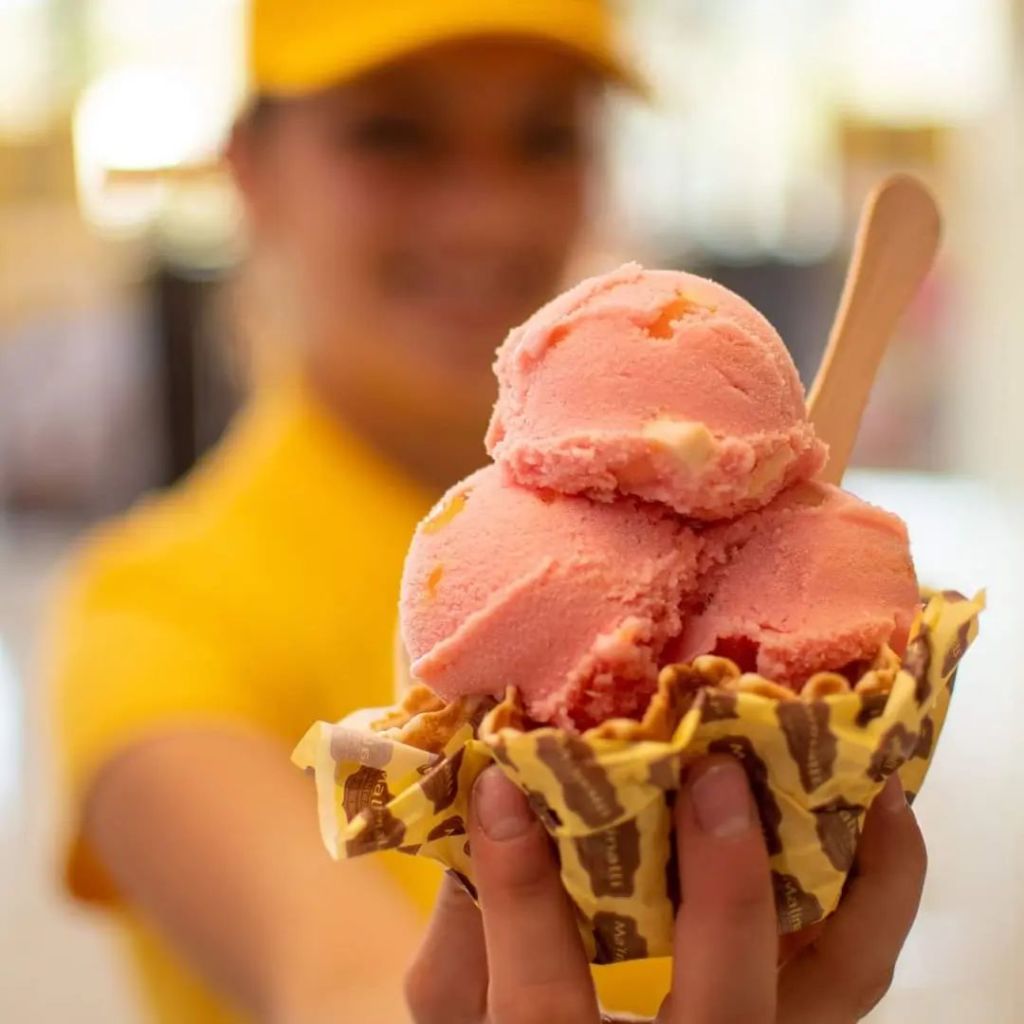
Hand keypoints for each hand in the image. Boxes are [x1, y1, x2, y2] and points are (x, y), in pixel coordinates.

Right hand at [406, 758, 925, 1023]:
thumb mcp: (462, 1022)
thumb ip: (461, 941)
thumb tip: (486, 807)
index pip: (541, 999)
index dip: (518, 893)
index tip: (498, 787)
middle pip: (724, 1000)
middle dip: (725, 884)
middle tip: (714, 774)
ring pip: (839, 983)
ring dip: (863, 881)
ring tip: (864, 783)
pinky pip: (852, 968)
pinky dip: (874, 896)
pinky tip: (872, 821)